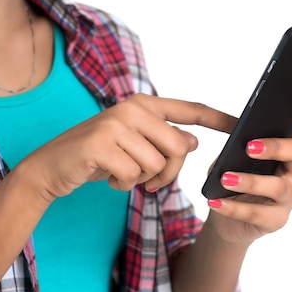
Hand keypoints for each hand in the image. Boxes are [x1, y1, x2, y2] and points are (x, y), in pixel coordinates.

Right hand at [21, 93, 235, 203]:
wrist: (51, 167)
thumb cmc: (100, 157)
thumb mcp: (135, 145)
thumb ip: (164, 139)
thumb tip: (192, 141)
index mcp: (144, 105)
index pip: (191, 110)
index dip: (218, 118)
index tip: (241, 125)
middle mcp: (132, 109)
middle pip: (180, 147)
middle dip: (169, 172)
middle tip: (149, 179)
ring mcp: (115, 125)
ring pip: (158, 164)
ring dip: (144, 179)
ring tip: (123, 173)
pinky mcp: (101, 145)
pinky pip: (134, 176)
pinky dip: (124, 186)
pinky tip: (109, 178)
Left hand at [205, 101, 291, 243]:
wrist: (227, 217)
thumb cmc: (235, 175)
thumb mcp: (234, 155)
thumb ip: (239, 143)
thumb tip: (239, 136)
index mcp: (287, 150)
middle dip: (276, 147)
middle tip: (249, 147)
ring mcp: (288, 197)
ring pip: (278, 187)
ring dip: (251, 181)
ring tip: (226, 178)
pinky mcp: (276, 220)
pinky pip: (257, 213)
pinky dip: (233, 207)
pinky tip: (215, 201)